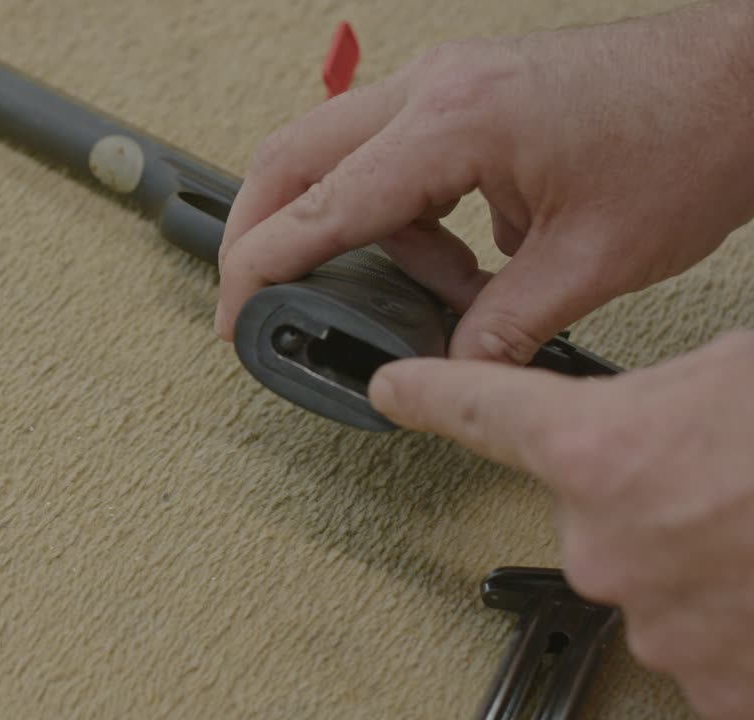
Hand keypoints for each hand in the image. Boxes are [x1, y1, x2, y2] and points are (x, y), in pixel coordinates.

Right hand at [214, 1, 753, 362]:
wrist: (743, 80)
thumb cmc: (686, 140)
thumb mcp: (589, 260)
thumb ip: (502, 325)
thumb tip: (451, 370)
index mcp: (454, 123)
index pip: (322, 205)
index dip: (263, 267)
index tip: (234, 313)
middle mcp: (433, 88)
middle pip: (292, 156)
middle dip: (256, 230)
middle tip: (249, 294)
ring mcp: (444, 81)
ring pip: (333, 151)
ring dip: (349, 229)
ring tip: (426, 291)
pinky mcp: (463, 90)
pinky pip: (388, 151)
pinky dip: (397, 212)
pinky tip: (456, 256)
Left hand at [367, 330, 753, 718]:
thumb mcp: (737, 374)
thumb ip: (674, 399)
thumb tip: (672, 418)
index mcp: (603, 448)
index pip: (480, 409)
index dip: (429, 395)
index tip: (393, 389)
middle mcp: (606, 544)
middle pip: (596, 513)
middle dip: (655, 498)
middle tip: (734, 482)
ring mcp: (660, 627)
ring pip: (658, 587)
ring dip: (707, 564)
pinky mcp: (717, 689)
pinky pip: (710, 653)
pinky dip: (741, 626)